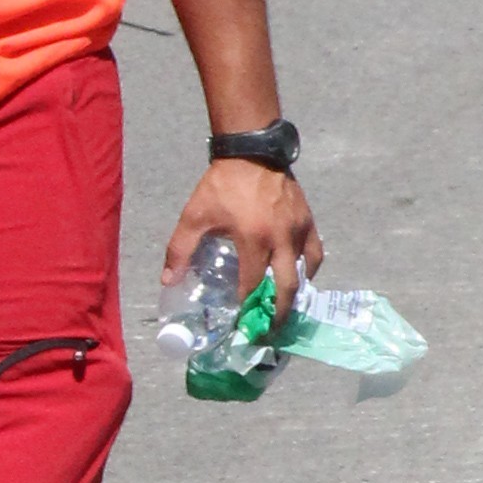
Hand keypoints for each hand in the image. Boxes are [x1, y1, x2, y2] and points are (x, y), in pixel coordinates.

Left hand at [162, 158, 320, 318]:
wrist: (251, 152)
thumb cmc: (222, 185)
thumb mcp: (194, 216)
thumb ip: (180, 250)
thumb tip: (168, 281)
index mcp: (253, 239)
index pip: (252, 284)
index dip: (246, 306)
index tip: (240, 322)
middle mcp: (281, 239)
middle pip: (287, 287)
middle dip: (278, 313)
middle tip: (270, 329)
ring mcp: (299, 230)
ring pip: (304, 272)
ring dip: (294, 292)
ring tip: (283, 305)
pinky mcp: (308, 221)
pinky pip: (314, 253)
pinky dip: (307, 269)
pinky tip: (297, 275)